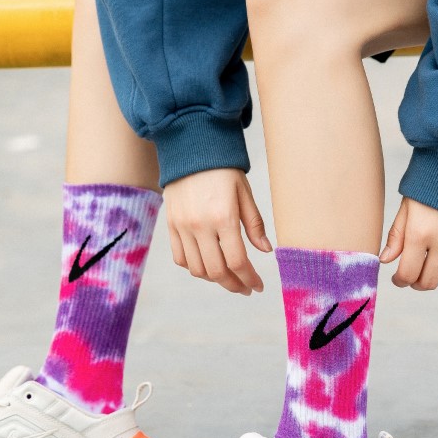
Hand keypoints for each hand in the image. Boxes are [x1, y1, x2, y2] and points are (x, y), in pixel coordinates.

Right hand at [164, 168, 272, 294]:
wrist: (191, 150)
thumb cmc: (223, 170)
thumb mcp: (245, 194)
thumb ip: (254, 224)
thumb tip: (265, 251)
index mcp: (224, 218)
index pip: (238, 261)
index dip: (250, 279)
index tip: (258, 286)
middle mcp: (201, 226)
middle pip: (217, 271)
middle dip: (234, 285)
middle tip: (245, 288)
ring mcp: (183, 227)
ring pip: (197, 269)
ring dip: (214, 279)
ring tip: (228, 276)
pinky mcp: (171, 225)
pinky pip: (180, 258)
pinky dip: (195, 268)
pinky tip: (208, 264)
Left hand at [379, 197, 437, 288]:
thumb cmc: (426, 188)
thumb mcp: (405, 209)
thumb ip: (396, 237)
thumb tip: (386, 261)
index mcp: (419, 232)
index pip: (409, 273)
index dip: (400, 281)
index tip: (398, 278)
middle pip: (430, 281)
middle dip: (417, 283)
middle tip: (413, 277)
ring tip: (432, 268)